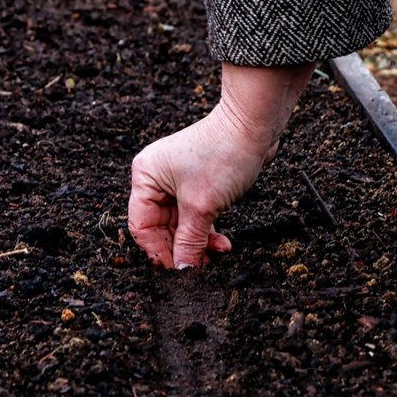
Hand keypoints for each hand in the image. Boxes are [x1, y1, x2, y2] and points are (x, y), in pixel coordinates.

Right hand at [128, 63, 314, 268]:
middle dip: (182, 247)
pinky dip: (208, 229)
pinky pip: (197, 213)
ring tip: (216, 255)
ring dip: (199, 241)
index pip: (142, 226)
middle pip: (162, 227)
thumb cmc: (223, 155)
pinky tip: (223, 243)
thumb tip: (182, 271)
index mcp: (145, 177)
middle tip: (200, 267)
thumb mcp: (202, 206)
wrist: (254, 125)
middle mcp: (156, 177)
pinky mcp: (199, 181)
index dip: (158, 251)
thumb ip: (189, 241)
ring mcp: (178, 179)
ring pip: (182, 223)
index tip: (177, 271)